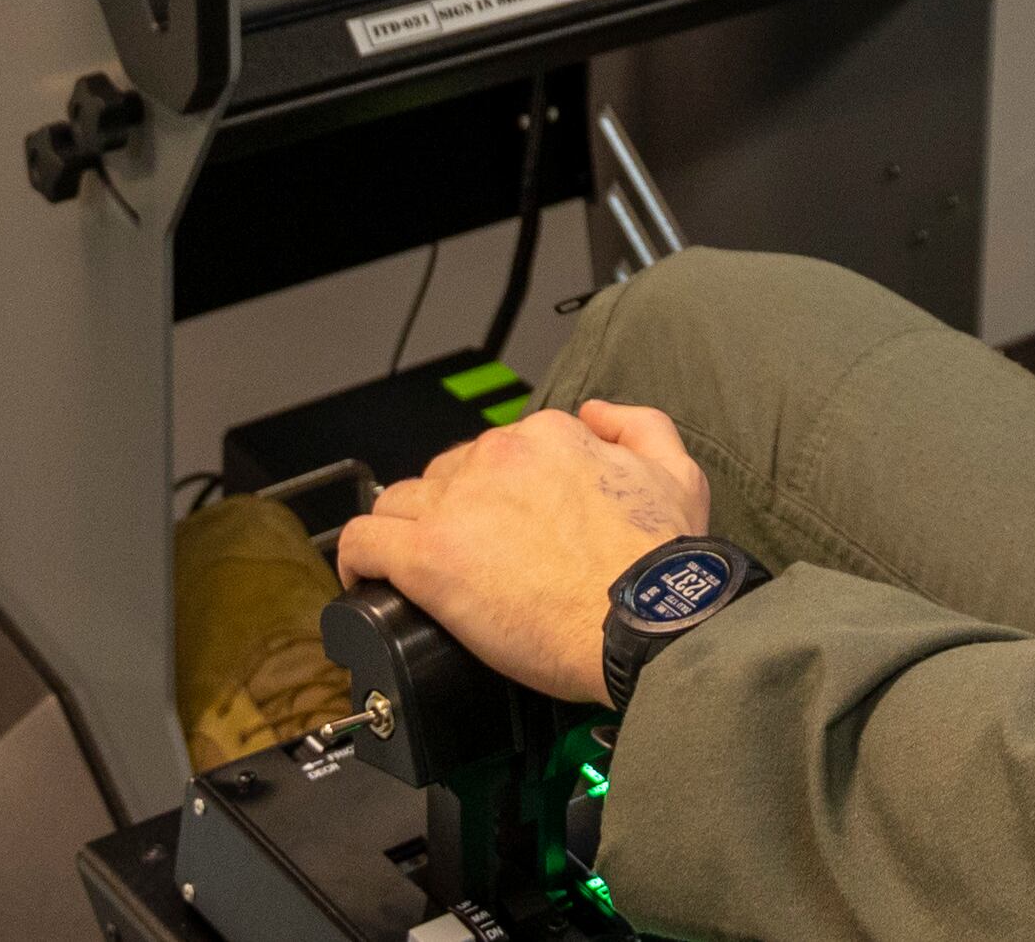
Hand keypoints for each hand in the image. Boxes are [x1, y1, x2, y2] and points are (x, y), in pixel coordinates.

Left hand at [330, 400, 709, 702]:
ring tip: (417, 571)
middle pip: (444, 475)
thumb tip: (595, 412)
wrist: (645, 622)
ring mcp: (458, 504)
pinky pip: (361, 540)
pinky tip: (366, 580)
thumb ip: (637, 425)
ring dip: (404, 531)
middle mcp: (498, 456)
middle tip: (472, 558)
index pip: (495, 452)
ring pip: (398, 502)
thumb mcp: (679, 470)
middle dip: (451, 511)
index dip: (494, 492)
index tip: (502, 527)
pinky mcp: (427, 556)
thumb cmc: (662, 562)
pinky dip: (356, 559)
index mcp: (550, 435)